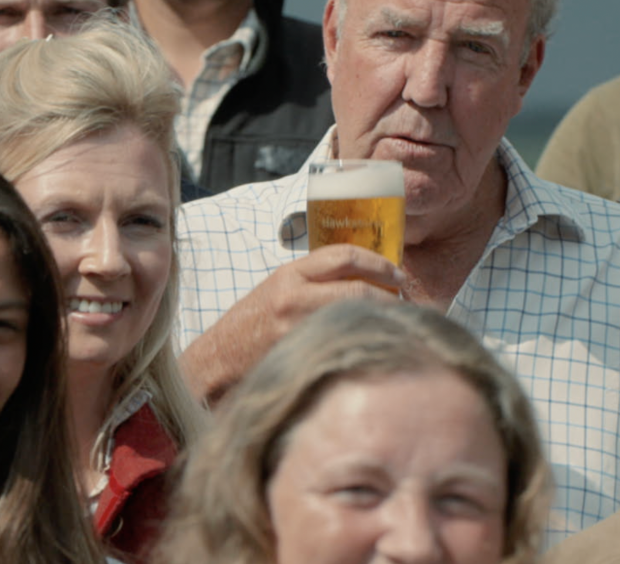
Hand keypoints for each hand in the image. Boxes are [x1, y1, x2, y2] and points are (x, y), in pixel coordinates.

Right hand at [181, 245, 404, 405]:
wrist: (216, 364)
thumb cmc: (249, 328)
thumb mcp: (278, 291)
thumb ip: (314, 282)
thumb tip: (363, 280)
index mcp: (289, 275)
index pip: (344, 256)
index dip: (378, 262)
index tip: (397, 272)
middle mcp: (294, 297)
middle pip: (358, 287)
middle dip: (389, 294)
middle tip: (404, 301)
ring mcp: (297, 327)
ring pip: (356, 315)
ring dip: (383, 319)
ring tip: (396, 323)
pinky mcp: (300, 354)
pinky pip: (344, 342)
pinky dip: (365, 340)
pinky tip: (376, 344)